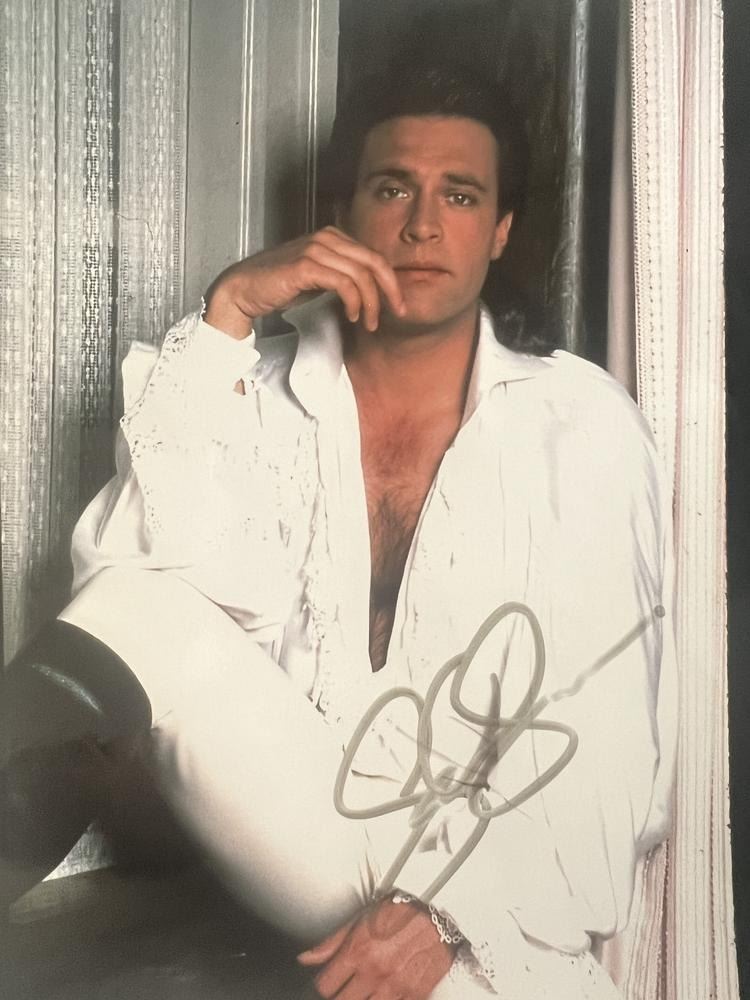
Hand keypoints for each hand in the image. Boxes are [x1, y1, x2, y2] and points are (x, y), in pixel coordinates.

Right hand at [204, 226, 405, 339]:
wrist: (244, 288)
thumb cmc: (279, 285)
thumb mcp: (318, 278)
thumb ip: (342, 277)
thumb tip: (370, 291)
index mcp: (332, 237)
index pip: (373, 256)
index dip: (390, 282)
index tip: (396, 305)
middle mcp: (326, 238)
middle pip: (374, 262)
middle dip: (390, 290)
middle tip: (396, 313)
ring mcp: (316, 249)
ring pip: (361, 274)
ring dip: (370, 303)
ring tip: (368, 322)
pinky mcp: (306, 265)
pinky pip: (344, 283)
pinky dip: (353, 302)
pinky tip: (351, 315)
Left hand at [297, 898, 456, 999]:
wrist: (440, 914)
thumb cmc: (401, 911)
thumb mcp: (362, 918)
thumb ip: (332, 942)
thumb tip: (305, 959)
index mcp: (358, 951)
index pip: (325, 986)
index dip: (324, 985)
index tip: (329, 981)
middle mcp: (375, 972)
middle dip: (340, 996)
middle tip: (346, 987)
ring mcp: (395, 987)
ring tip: (365, 990)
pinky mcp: (415, 995)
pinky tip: (384, 992)